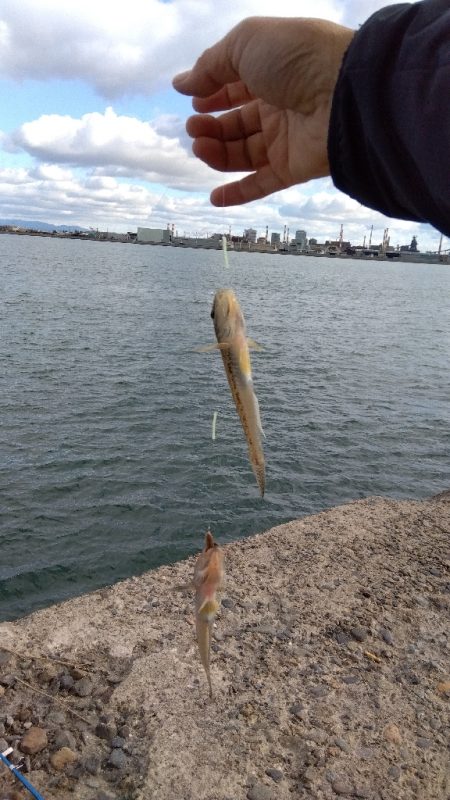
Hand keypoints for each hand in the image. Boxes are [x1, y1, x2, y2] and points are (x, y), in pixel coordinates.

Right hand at [173, 16, 353, 205]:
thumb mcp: (245, 43)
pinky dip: (238, 194)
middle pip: (236, 122)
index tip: (192, 100)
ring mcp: (286, 139)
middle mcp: (280, 105)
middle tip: (193, 127)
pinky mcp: (292, 168)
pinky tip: (214, 197)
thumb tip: (182, 84)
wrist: (343, 92)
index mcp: (272, 71)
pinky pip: (262, 185)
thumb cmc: (297, 57)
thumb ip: (210, 65)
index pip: (236, 87)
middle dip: (210, 126)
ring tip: (199, 145)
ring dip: (216, 153)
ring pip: (242, 153)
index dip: (212, 94)